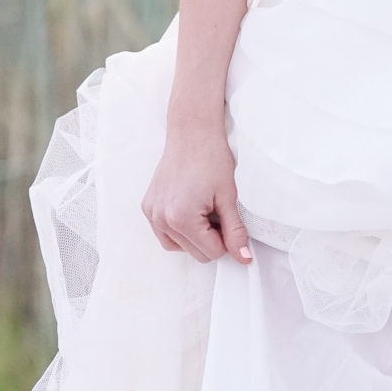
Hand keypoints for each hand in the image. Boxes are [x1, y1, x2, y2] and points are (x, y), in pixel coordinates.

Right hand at [142, 126, 253, 264]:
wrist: (192, 133)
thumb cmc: (211, 158)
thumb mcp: (229, 198)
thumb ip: (235, 232)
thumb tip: (244, 258)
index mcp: (181, 218)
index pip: (211, 253)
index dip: (226, 240)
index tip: (229, 220)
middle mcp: (161, 219)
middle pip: (195, 253)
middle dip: (211, 239)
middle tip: (217, 211)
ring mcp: (151, 213)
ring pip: (179, 247)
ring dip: (195, 236)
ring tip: (204, 209)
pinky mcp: (147, 207)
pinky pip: (166, 235)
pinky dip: (180, 231)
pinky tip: (191, 211)